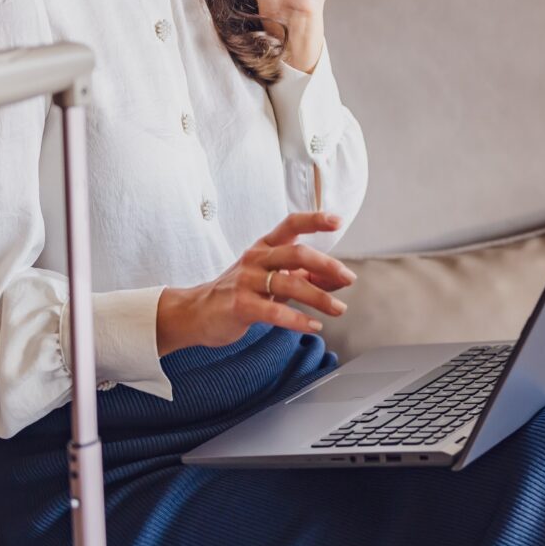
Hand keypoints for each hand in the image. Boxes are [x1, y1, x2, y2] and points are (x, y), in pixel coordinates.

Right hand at [155, 211, 357, 354]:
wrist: (196, 312)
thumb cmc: (239, 293)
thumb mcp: (271, 279)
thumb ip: (303, 277)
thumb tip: (338, 279)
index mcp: (264, 246)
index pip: (290, 224)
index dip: (314, 219)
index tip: (338, 220)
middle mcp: (255, 258)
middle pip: (296, 254)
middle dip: (327, 265)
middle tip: (349, 278)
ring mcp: (246, 280)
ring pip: (289, 283)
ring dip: (319, 297)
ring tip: (339, 309)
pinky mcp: (239, 305)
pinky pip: (274, 311)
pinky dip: (297, 320)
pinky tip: (313, 326)